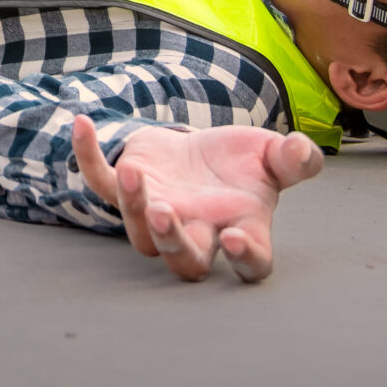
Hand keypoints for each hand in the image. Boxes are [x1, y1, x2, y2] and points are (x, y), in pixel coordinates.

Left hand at [72, 117, 322, 281]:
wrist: (201, 149)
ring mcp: (157, 214)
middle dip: (174, 242)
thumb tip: (303, 152)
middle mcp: (197, 231)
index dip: (246, 259)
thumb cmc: (241, 163)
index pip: (250, 262)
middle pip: (185, 261)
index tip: (237, 239)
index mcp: (241, 228)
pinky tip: (82, 124)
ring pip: (140, 235)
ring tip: (134, 174)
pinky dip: (87, 156)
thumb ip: (294, 159)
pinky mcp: (124, 189)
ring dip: (134, 207)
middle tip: (167, 214)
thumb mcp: (273, 155)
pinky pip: (98, 182)